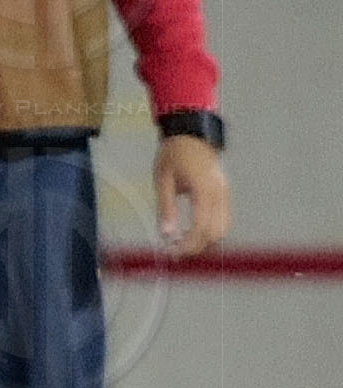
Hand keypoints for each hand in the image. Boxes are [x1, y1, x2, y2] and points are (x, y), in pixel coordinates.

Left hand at [154, 132, 229, 257]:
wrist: (191, 134)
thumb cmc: (174, 154)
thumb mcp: (162, 180)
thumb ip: (165, 208)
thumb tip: (166, 235)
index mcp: (204, 190)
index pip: (201, 228)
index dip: (188, 245)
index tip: (171, 253)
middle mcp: (220, 194)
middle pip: (216, 233)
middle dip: (197, 247)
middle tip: (174, 251)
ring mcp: (225, 194)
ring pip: (223, 229)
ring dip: (205, 241)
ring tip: (181, 244)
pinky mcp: (224, 194)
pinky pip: (223, 220)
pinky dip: (210, 231)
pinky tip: (192, 233)